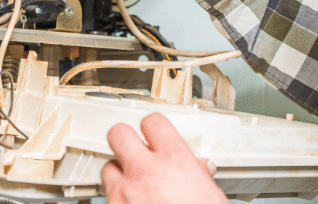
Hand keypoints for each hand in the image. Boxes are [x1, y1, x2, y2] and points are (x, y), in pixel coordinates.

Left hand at [101, 113, 227, 203]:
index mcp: (174, 161)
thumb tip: (199, 169)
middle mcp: (144, 172)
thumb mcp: (211, 196)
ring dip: (118, 174)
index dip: (154, 128)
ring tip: (133, 185)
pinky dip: (117, 200)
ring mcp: (124, 194)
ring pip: (107, 167)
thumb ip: (199, 176)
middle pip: (118, 134)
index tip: (155, 135)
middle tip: (134, 149)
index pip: (153, 122)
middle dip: (125, 140)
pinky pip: (107, 198)